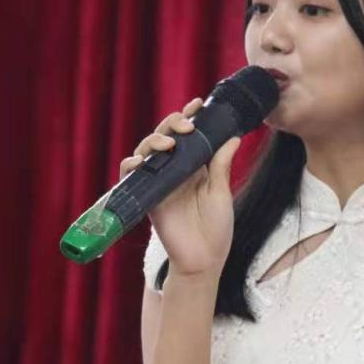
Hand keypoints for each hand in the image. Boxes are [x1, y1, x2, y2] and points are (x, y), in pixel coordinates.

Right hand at [119, 97, 241, 277]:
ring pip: (146, 151)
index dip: (189, 117)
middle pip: (165, 137)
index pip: (188, 135)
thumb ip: (221, 164)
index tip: (197, 104)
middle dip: (172, 124)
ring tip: (169, 143)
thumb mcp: (221, 192)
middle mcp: (175, 171)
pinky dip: (132, 165)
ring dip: (154, 141)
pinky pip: (131, 176)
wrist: (205, 259)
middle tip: (186, 125)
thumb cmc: (216, 228)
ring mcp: (159, 183)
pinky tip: (141, 161)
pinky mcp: (147, 197)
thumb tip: (233, 136)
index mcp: (195, 167)